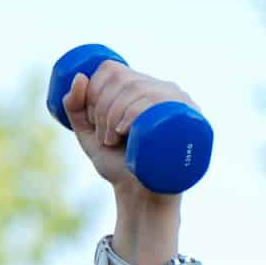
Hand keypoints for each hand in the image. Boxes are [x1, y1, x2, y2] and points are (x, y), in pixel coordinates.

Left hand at [59, 60, 201, 197]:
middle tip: (104, 137)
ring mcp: (180, 104)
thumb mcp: (90, 134)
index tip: (92, 119)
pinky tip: (125, 130)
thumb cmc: (118, 162)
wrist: (141, 195)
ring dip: (113, 115)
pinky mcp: (190, 123)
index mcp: (144, 87)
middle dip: (102, 109)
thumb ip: (75, 108)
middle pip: (124, 80)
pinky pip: (158, 103)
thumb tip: (78, 77)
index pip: (112, 69)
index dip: (93, 90)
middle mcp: (165, 90)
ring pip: (138, 90)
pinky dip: (133, 112)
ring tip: (112, 140)